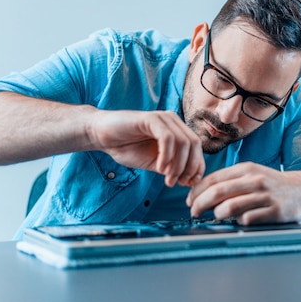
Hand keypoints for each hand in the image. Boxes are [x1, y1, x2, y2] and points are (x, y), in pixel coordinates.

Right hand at [90, 110, 204, 186]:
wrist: (103, 136)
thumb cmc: (128, 148)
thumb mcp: (156, 163)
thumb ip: (173, 169)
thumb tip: (191, 180)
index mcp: (177, 130)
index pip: (197, 147)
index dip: (197, 166)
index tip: (190, 183)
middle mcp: (174, 121)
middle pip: (194, 144)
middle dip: (190, 166)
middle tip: (180, 183)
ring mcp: (163, 118)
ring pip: (183, 142)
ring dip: (178, 165)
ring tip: (168, 179)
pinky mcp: (151, 118)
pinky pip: (167, 138)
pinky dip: (167, 155)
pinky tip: (159, 168)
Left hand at [186, 162, 300, 223]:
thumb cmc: (271, 184)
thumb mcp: (251, 174)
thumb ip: (229, 181)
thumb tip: (200, 192)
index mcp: (247, 168)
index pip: (214, 179)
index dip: (197, 191)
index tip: (189, 201)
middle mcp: (255, 180)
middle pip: (218, 193)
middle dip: (200, 204)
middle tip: (194, 212)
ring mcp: (266, 196)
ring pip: (230, 207)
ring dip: (218, 214)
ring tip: (217, 217)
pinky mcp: (275, 211)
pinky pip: (248, 220)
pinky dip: (239, 222)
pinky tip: (241, 220)